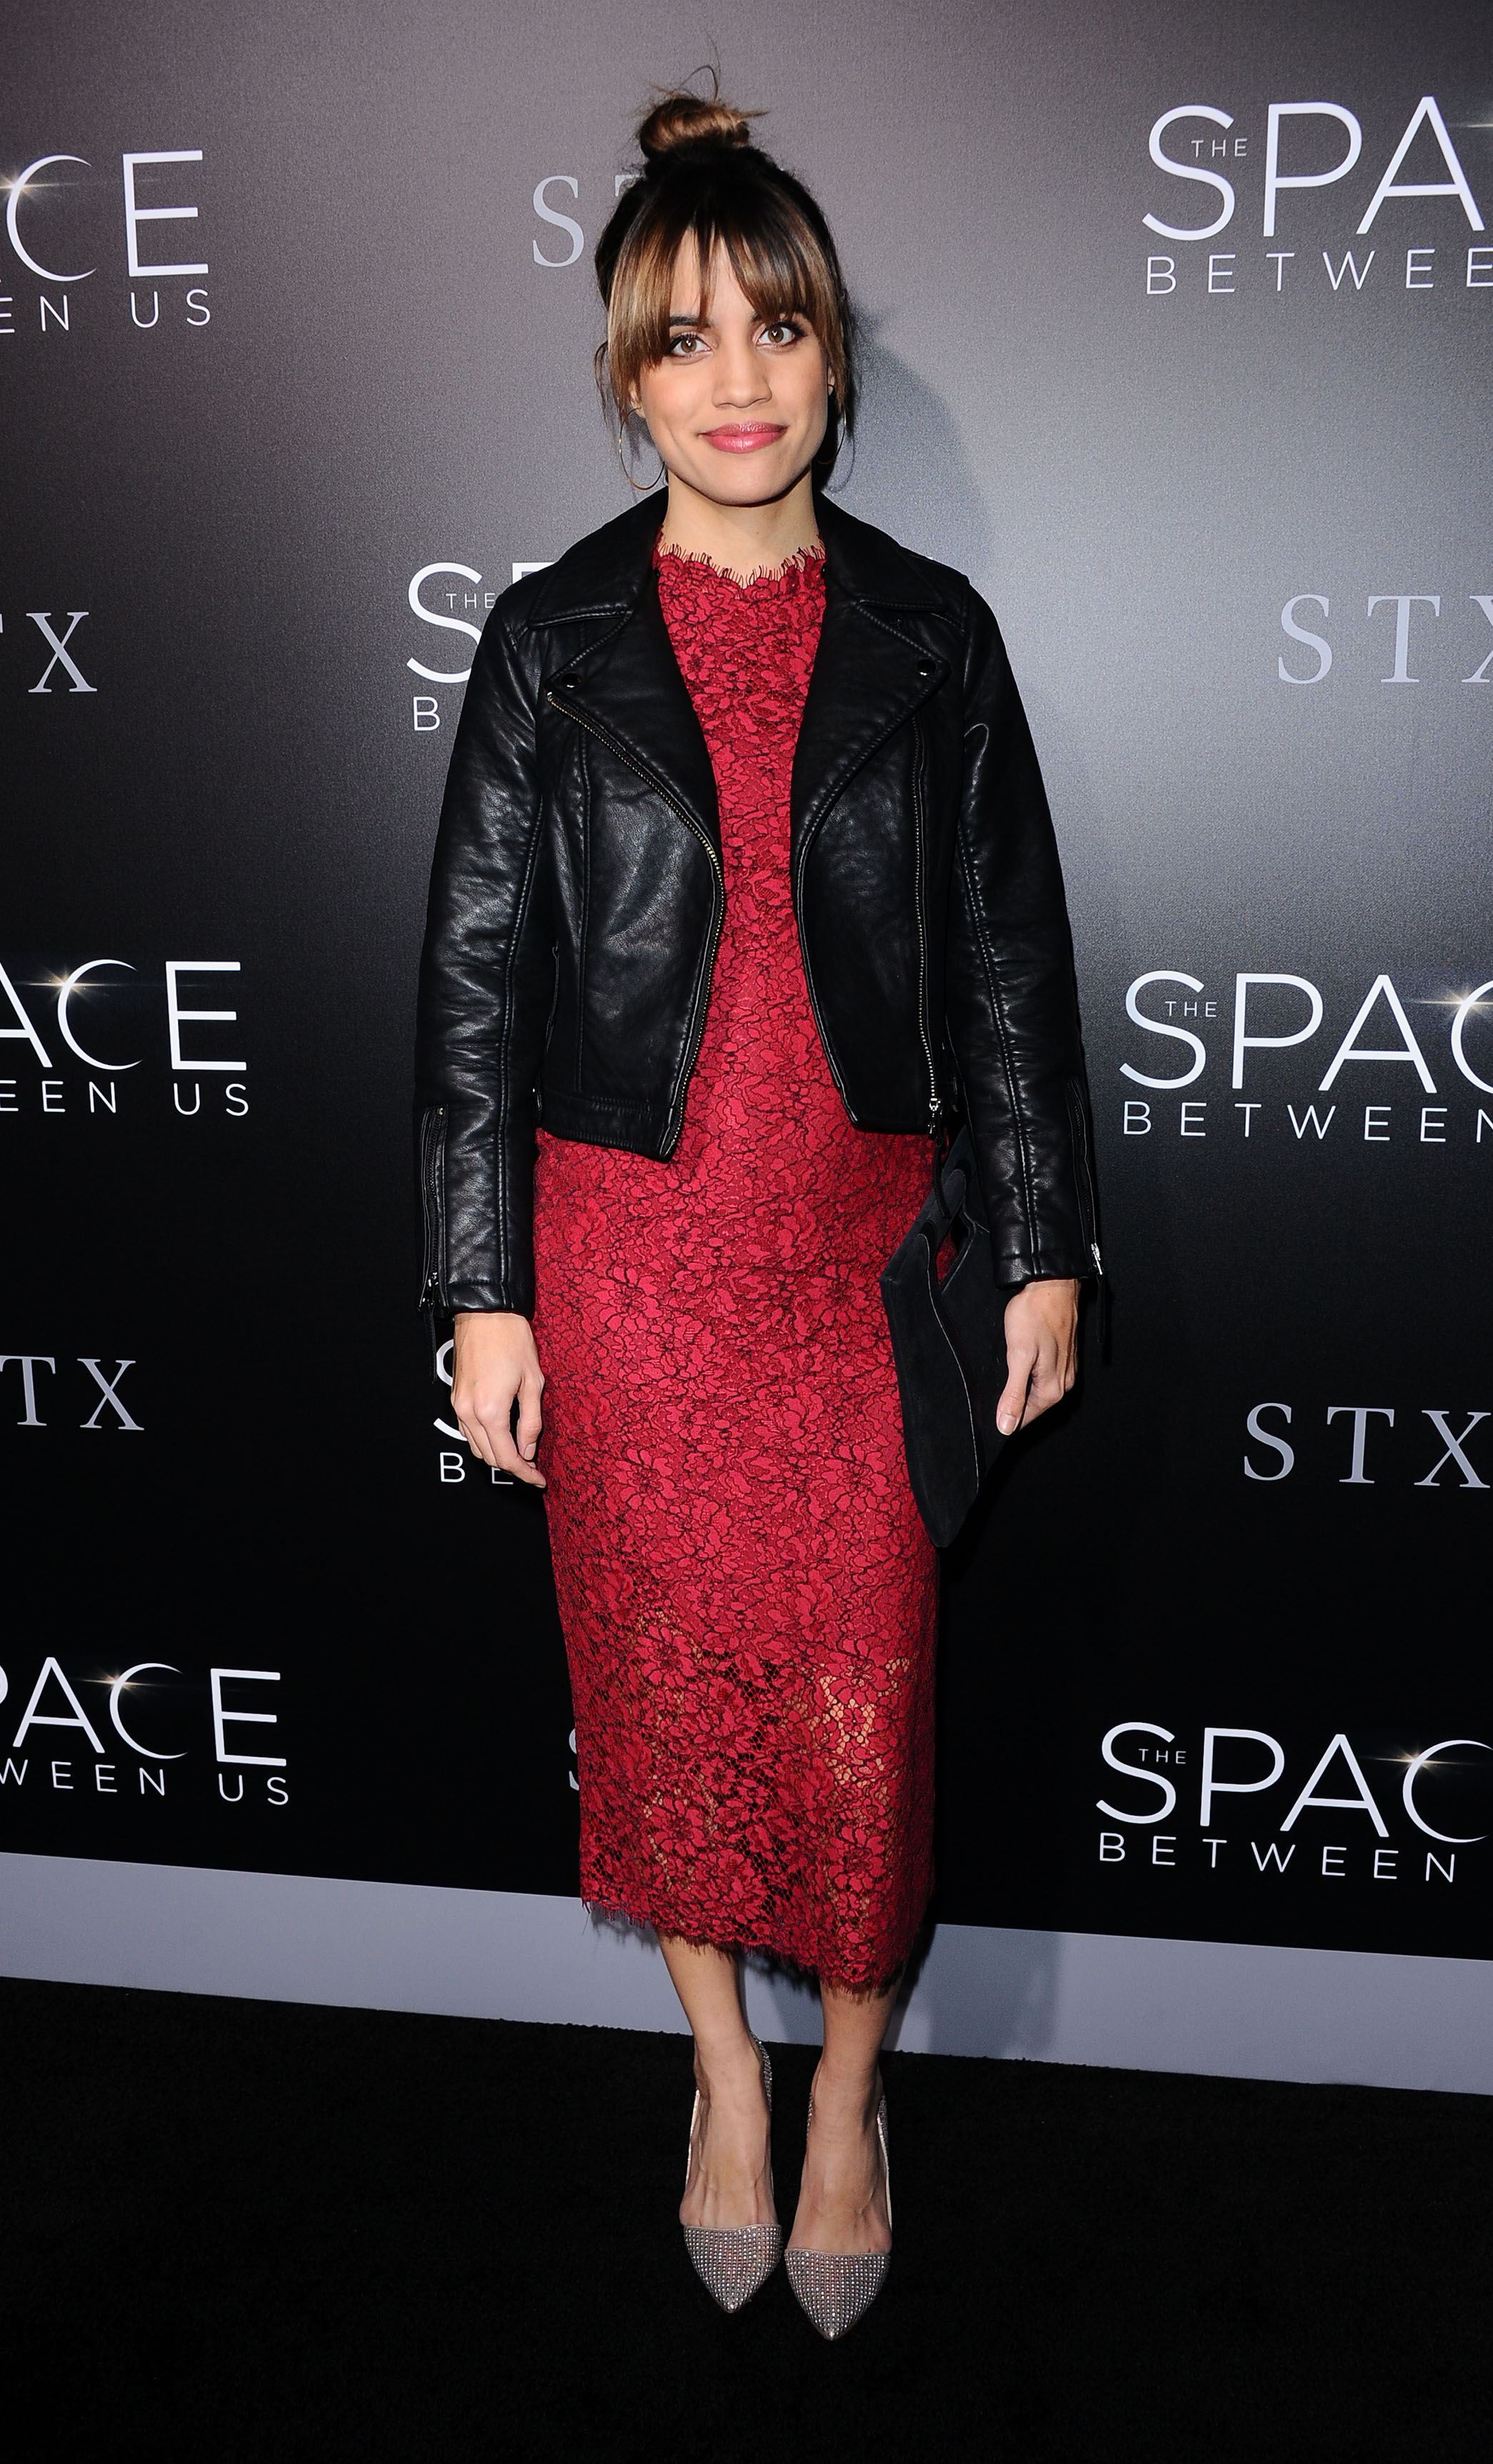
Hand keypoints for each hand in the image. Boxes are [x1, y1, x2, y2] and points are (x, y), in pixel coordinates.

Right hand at [450, 1310, 546, 1486]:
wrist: (485, 1313)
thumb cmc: (513, 1341)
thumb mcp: (533, 1382)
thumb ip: (531, 1421)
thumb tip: (528, 1450)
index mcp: (491, 1411)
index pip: (507, 1457)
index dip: (524, 1473)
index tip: (539, 1479)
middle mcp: (469, 1412)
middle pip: (489, 1457)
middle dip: (512, 1466)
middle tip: (533, 1467)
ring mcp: (458, 1405)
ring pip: (476, 1446)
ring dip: (496, 1454)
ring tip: (520, 1451)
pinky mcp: (455, 1397)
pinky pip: (467, 1430)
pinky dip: (483, 1439)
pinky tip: (501, 1434)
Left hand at [997, 1279, 1078, 1436]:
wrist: (1051, 1284)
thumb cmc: (1035, 1314)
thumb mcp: (1018, 1357)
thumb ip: (1013, 1393)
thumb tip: (1006, 1426)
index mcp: (1052, 1389)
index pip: (1024, 1419)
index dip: (1004, 1419)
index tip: (988, 1413)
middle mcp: (1063, 1383)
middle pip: (1031, 1407)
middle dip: (1012, 1403)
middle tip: (993, 1388)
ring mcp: (1065, 1369)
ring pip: (1036, 1391)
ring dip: (1019, 1388)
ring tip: (1005, 1373)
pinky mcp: (1062, 1356)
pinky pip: (1042, 1377)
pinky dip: (1028, 1375)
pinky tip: (1019, 1363)